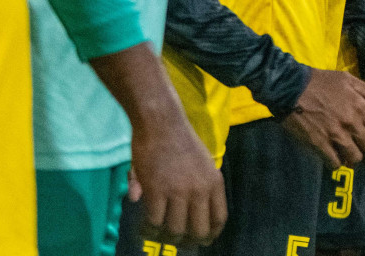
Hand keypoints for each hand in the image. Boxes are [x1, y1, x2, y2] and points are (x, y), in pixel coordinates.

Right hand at [130, 109, 226, 245]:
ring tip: (158, 234)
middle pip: (199, 231)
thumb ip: (192, 186)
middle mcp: (200, 190)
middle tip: (178, 241)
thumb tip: (188, 206)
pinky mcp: (157, 191)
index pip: (220, 217)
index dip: (212, 233)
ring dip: (165, 237)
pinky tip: (144, 228)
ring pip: (175, 230)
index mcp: (215, 182)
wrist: (162, 123)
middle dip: (188, 241)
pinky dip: (148, 230)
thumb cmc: (180, 140)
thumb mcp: (200, 161)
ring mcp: (179, 192)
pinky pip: (154, 222)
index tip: (204, 240)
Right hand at [282, 69, 364, 167]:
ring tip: (354, 160)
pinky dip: (337, 164)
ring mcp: (335, 135)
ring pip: (354, 157)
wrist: (293, 88)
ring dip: (356, 161)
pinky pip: (334, 162)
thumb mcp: (349, 80)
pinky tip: (337, 161)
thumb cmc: (322, 82)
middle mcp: (351, 123)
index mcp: (360, 108)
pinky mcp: (319, 143)